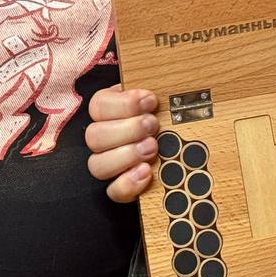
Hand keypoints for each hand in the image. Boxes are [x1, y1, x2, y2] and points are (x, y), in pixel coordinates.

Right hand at [85, 84, 159, 202]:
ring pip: (97, 164)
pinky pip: (113, 191)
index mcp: (110, 110)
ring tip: (152, 148)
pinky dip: (128, 183)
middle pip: (95, 136)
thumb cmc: (169, 115)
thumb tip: (159, 85)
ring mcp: (109, 164)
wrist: (181, 144)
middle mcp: (104, 137)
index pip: (99, 105)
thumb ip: (158, 88)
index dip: (124, 103)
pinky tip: (147, 172)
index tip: (150, 101)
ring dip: (126, 155)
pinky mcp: (120, 187)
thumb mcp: (165, 95)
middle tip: (153, 125)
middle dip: (128, 129)